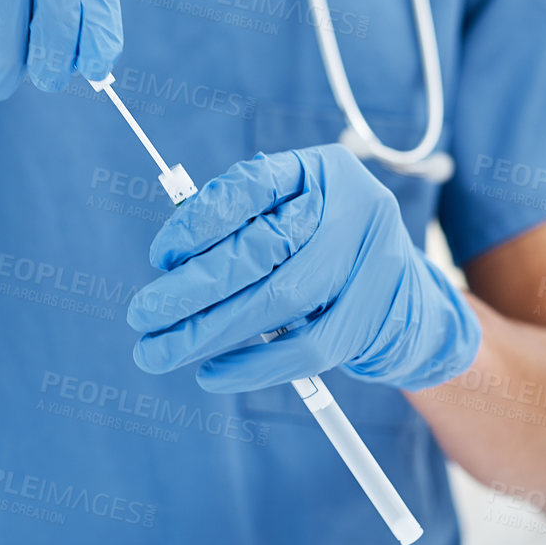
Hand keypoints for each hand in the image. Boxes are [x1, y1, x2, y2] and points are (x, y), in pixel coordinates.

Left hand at [126, 145, 480, 392]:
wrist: (404, 298)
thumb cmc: (323, 248)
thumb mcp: (291, 212)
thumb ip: (241, 220)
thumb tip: (172, 256)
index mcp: (325, 171)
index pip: (253, 187)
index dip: (200, 221)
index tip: (160, 256)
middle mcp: (354, 209)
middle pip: (263, 249)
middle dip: (193, 287)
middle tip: (141, 314)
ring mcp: (370, 266)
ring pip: (280, 302)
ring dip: (210, 331)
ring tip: (158, 350)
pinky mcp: (370, 319)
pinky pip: (305, 349)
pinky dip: (252, 366)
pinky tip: (210, 373)